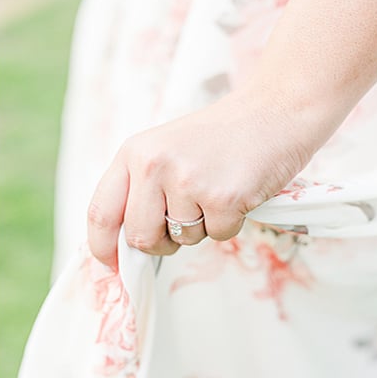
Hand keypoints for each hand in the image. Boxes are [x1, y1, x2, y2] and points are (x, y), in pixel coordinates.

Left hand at [87, 92, 310, 269]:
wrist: (274, 112)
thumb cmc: (223, 136)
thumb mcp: (168, 149)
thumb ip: (143, 187)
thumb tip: (126, 243)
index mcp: (135, 152)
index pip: (102, 212)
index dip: (104, 247)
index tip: (112, 264)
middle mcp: (155, 165)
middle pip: (141, 237)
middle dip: (162, 242)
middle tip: (185, 223)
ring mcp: (189, 182)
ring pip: (182, 239)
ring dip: (203, 226)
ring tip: (218, 191)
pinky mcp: (224, 198)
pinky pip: (218, 235)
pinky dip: (231, 222)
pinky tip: (239, 192)